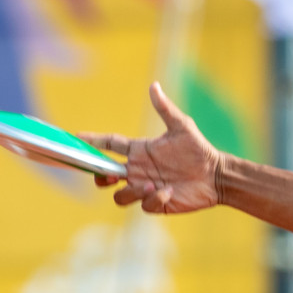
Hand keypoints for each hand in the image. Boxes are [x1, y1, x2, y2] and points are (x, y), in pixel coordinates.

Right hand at [79, 82, 220, 213]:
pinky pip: (144, 206)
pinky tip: (168, 191)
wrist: (216, 175)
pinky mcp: (157, 203)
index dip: (92, 141)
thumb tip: (154, 85)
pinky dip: (153, 199)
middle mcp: (138, 170)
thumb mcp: (182, 127)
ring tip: (152, 185)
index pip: (109, 144)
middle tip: (110, 175)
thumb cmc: (199, 150)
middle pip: (104, 175)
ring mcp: (145, 188)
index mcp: (139, 151)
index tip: (76, 137)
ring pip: (119, 195)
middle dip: (100, 175)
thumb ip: (165, 108)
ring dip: (131, 191)